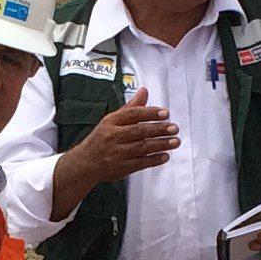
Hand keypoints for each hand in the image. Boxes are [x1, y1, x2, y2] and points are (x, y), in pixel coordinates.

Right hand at [51, 85, 180, 217]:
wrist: (85, 163)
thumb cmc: (101, 139)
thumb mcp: (111, 120)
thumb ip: (130, 107)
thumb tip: (144, 91)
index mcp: (111, 122)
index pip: (133, 114)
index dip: (150, 113)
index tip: (166, 113)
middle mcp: (113, 136)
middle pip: (139, 131)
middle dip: (159, 129)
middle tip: (175, 128)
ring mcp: (117, 153)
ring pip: (142, 147)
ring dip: (161, 145)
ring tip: (175, 141)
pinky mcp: (121, 168)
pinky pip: (140, 163)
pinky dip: (154, 160)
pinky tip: (165, 156)